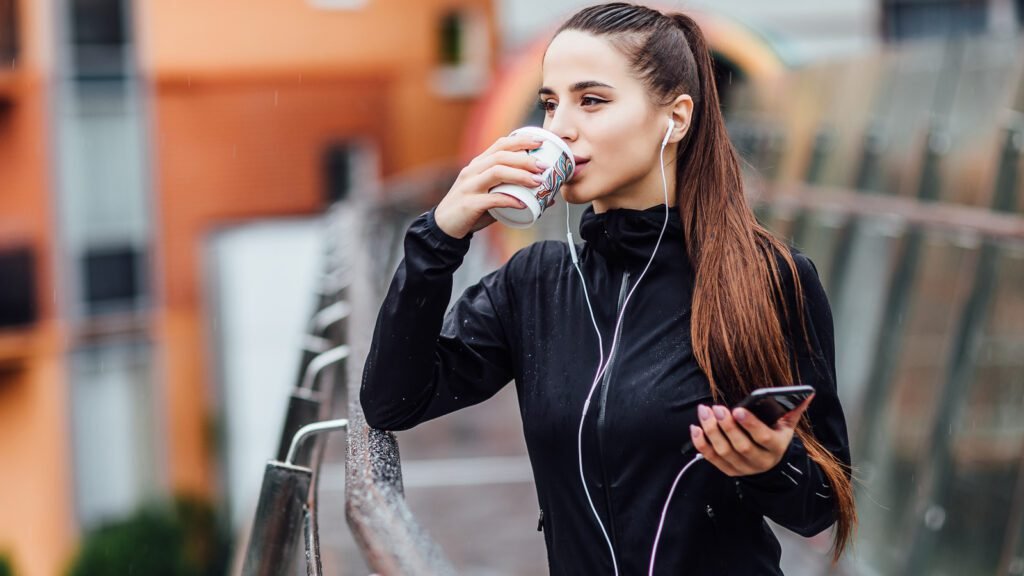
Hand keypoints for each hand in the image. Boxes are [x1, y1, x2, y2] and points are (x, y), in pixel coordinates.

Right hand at [434, 135, 550, 238]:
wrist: (444, 227)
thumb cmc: (471, 210)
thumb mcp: (491, 196)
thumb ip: (514, 193)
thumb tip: (547, 199)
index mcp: (478, 164)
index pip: (500, 144)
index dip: (521, 140)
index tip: (540, 141)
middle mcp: (473, 171)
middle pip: (501, 156)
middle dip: (525, 158)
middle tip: (544, 166)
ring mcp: (469, 187)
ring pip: (496, 172)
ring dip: (520, 175)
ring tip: (538, 182)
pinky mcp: (469, 204)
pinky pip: (492, 199)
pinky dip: (509, 200)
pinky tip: (523, 204)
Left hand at [689, 394, 813, 476]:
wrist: (769, 464)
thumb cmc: (776, 437)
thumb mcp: (787, 425)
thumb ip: (794, 409)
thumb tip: (807, 393)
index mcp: (776, 447)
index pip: (763, 437)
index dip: (750, 424)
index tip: (737, 409)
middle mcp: (760, 461)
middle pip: (740, 446)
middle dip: (727, 426)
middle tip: (716, 408)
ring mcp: (743, 468)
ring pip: (724, 452)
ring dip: (711, 431)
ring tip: (705, 412)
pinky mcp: (728, 470)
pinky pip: (711, 458)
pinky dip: (701, 443)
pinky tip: (695, 427)